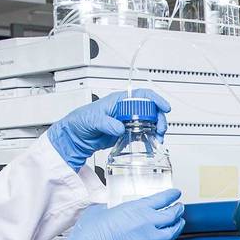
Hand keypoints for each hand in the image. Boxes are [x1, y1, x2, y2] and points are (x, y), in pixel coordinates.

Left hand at [46, 90, 170, 170]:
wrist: (75, 137)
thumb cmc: (80, 121)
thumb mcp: (92, 120)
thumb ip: (106, 123)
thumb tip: (120, 128)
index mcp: (118, 101)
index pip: (142, 95)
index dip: (155, 100)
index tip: (164, 108)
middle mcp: (125, 110)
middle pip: (150, 110)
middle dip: (159, 119)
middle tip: (160, 129)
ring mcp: (126, 122)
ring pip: (149, 122)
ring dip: (156, 130)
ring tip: (158, 138)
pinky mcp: (126, 133)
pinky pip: (142, 134)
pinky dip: (150, 139)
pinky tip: (151, 144)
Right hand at [68, 190, 184, 239]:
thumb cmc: (92, 232)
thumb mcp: (101, 209)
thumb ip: (110, 206)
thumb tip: (109, 207)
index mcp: (138, 208)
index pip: (163, 199)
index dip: (172, 195)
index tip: (176, 194)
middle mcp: (147, 223)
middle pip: (172, 216)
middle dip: (178, 210)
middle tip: (179, 208)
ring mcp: (148, 239)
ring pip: (172, 233)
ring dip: (177, 227)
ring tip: (178, 224)